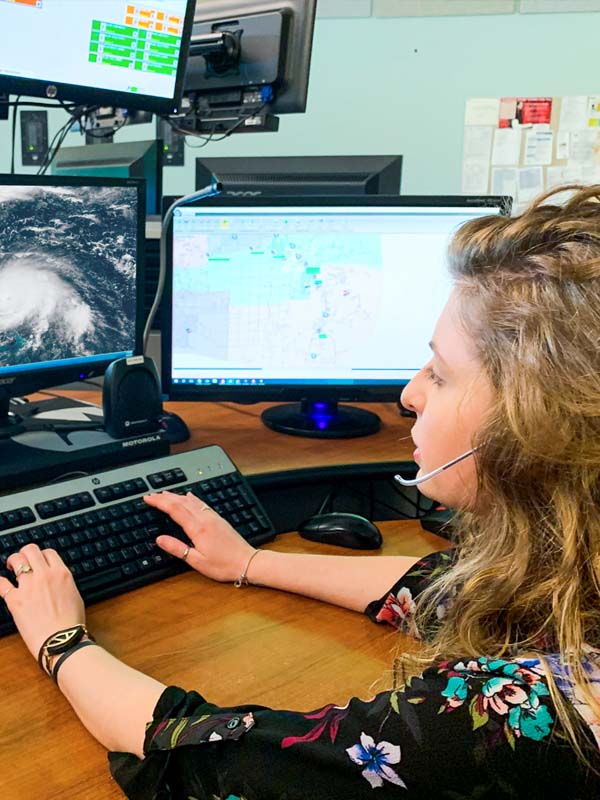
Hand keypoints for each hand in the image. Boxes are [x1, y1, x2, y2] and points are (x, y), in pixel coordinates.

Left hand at [0, 544, 84, 660]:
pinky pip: (1, 584)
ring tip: (11, 567)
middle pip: (31, 550)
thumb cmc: (71, 623)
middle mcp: (45, 575)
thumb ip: (64, 584)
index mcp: (62, 574)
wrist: (62, 640)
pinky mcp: (15, 600)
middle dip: (25, 553)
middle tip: (22, 561)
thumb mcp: (75, 596)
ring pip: (17, 560)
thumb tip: (57, 582)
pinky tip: (0, 582)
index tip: (38, 561)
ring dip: (13, 561)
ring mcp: (29, 586)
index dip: (41, 555)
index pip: (48, 553)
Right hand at [144, 491, 255, 582]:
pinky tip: (190, 496)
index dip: (159, 502)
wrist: (247, 562)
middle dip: (165, 497)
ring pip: (192, 501)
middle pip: (181, 502)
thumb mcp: (197, 561)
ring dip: (177, 495)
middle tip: (151, 495)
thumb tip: (160, 539)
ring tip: (165, 493)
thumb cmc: (223, 565)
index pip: (174, 509)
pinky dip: (192, 498)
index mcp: (198, 528)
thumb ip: (177, 549)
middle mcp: (205, 519)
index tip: (148, 498)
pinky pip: (202, 503)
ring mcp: (213, 517)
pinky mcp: (219, 519)